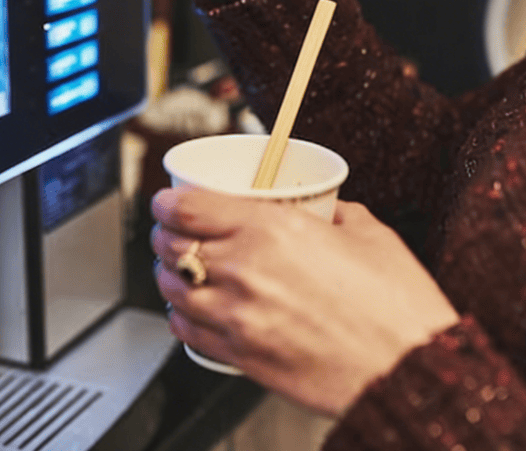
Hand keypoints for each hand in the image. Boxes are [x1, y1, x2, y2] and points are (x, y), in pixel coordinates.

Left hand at [151, 187, 459, 416]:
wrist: (411, 375)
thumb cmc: (397, 307)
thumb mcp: (369, 234)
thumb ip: (335, 212)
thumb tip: (323, 206)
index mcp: (271, 230)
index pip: (188, 207)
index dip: (167, 200)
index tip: (166, 199)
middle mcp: (244, 269)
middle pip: (171, 244)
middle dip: (164, 233)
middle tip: (172, 231)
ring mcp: (238, 316)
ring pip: (171, 288)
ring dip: (168, 274)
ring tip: (178, 270)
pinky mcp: (241, 356)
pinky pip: (187, 332)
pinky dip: (180, 316)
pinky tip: (191, 310)